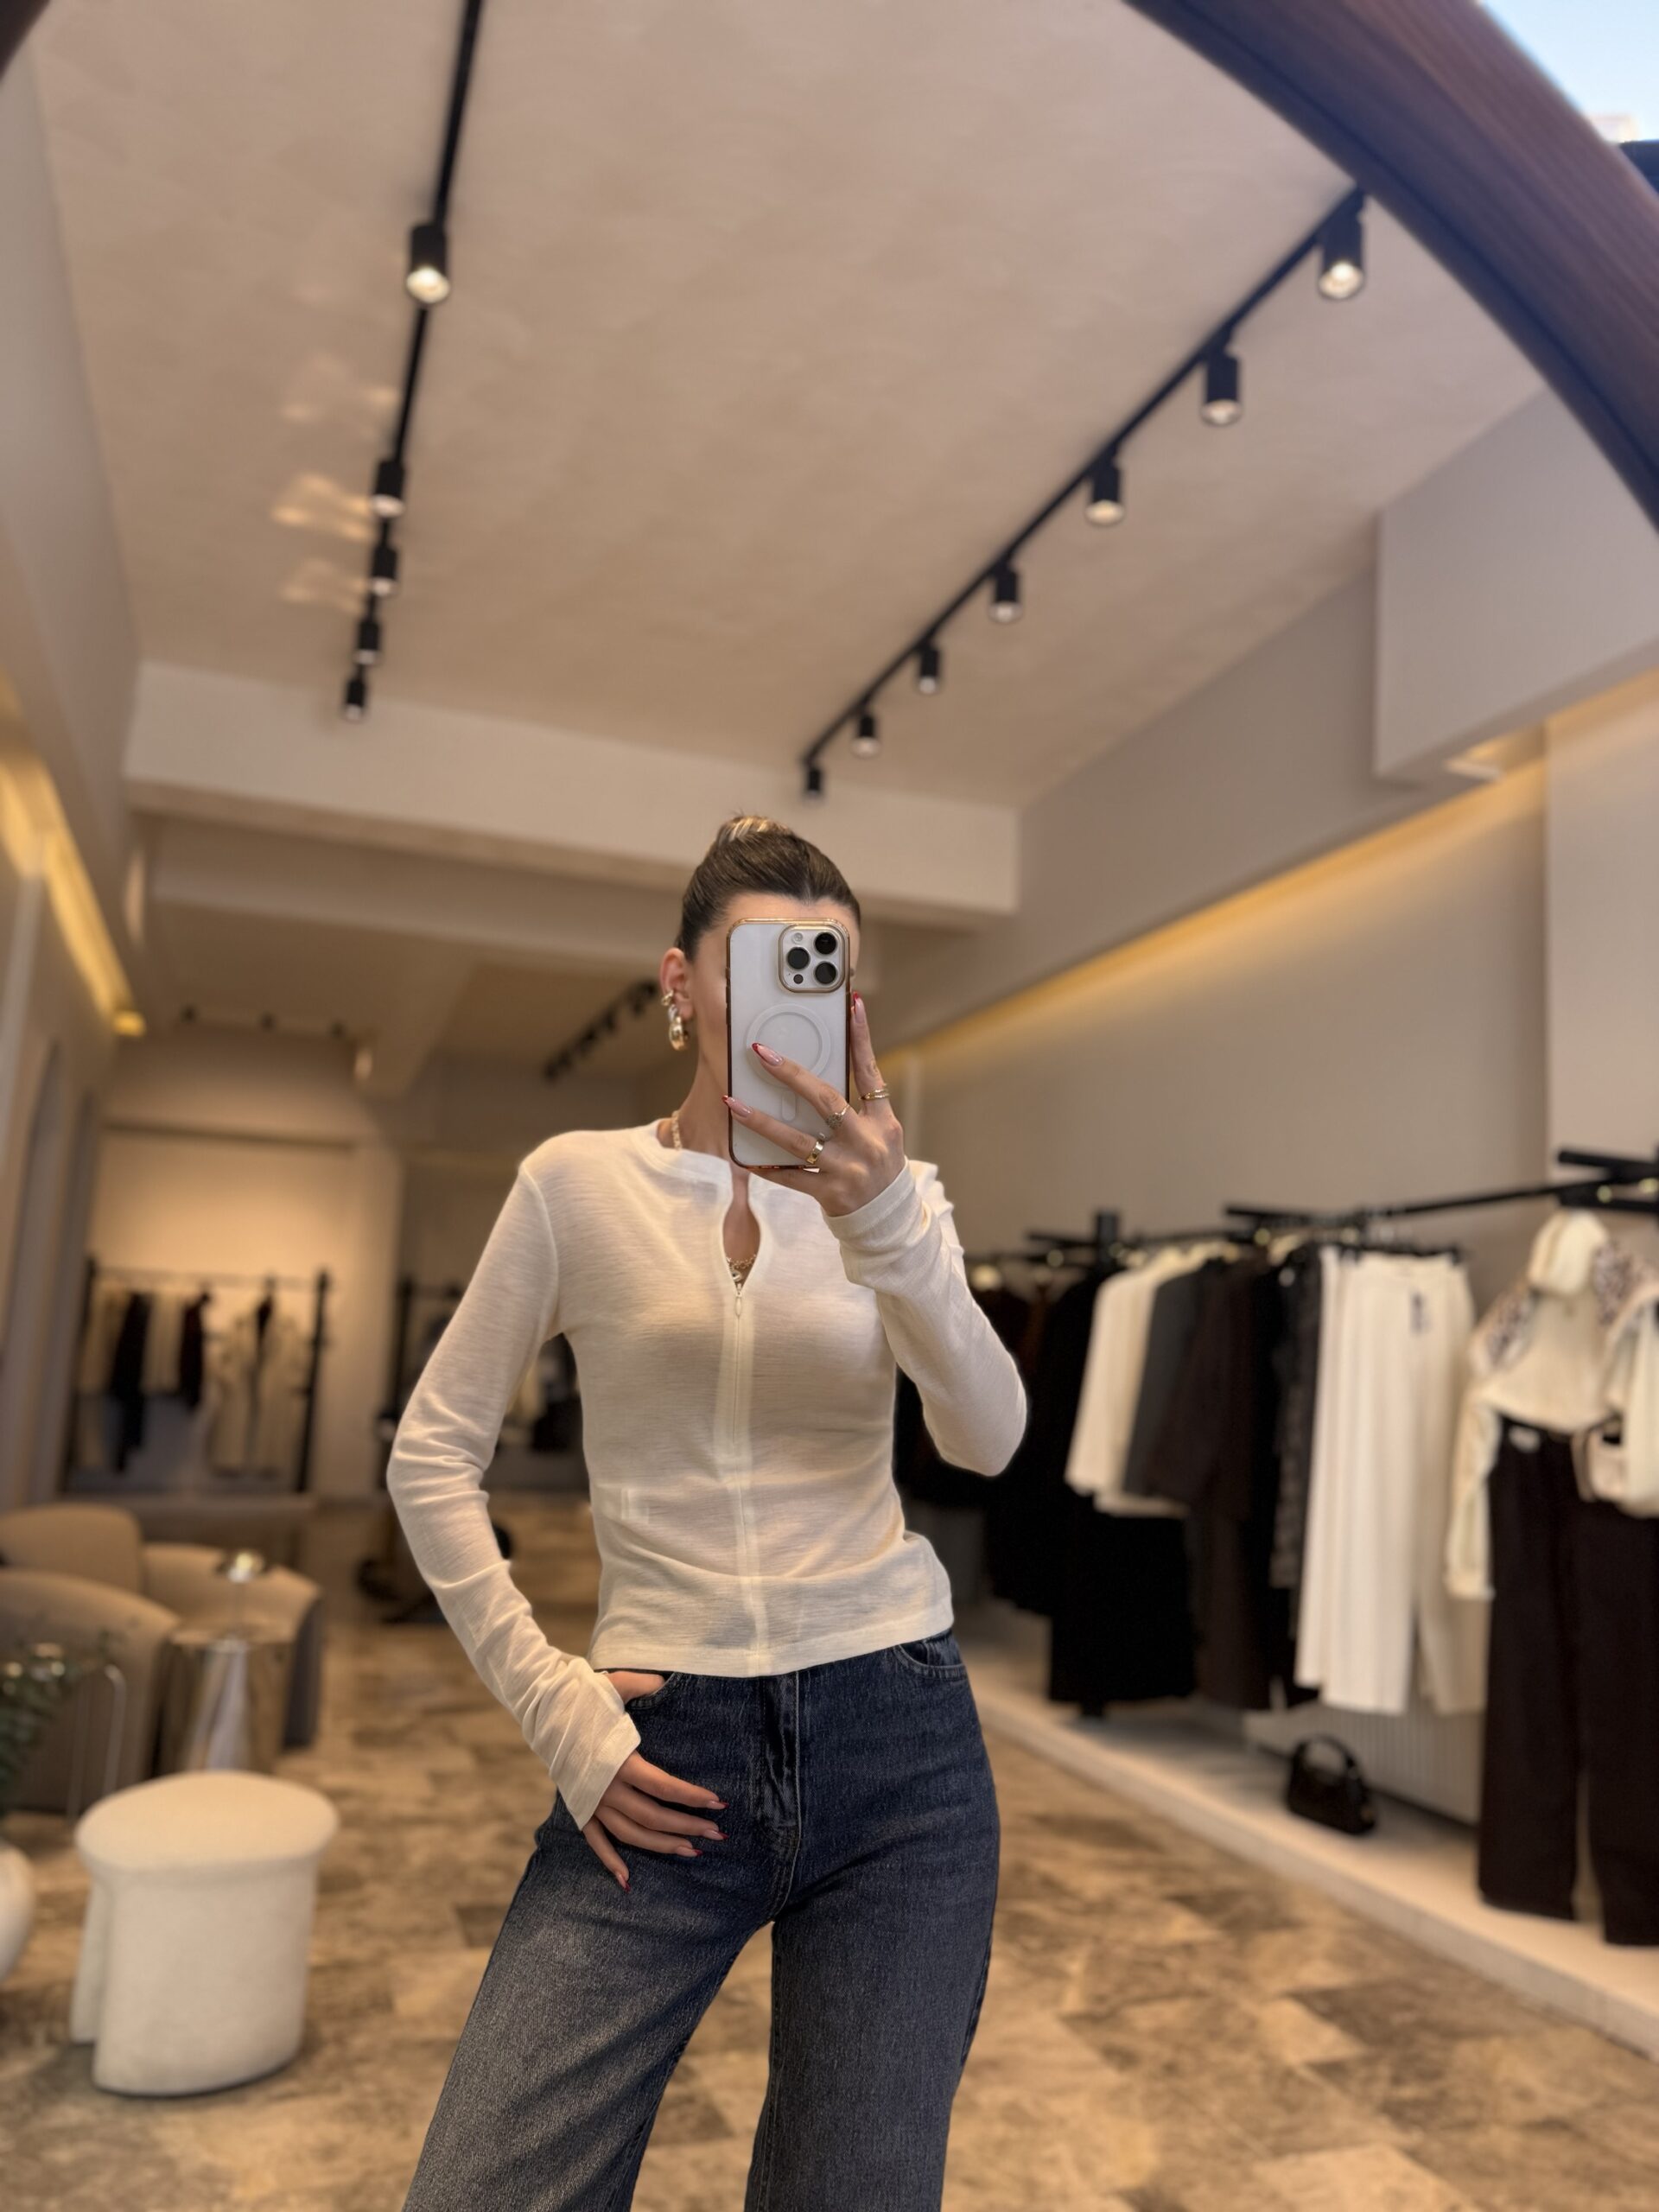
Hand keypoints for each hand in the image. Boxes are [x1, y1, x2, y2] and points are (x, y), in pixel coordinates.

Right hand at [583, 1669, 726, 1889]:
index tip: (719, 1803)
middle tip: (716, 1834)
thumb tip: (669, 1681)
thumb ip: (645, 1683)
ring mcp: (592, 1801)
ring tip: (691, 1851)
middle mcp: (607, 1787)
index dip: (693, 1797)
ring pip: (631, 1834)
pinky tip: (627, 1880)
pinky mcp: (580, 1807)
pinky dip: (610, 1861)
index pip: (664, 1787)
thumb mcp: (616, 1684)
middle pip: (653, 1817)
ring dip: (661, 1846)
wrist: (543, 1709)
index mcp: (619, 1760)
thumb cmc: (583, 1696)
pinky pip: (595, 1841)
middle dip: (687, 1827)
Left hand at [724, 991, 905, 1216]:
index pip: (870, 1072)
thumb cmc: (879, 1168)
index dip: (861, 1037)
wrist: (888, 1220)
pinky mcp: (830, 1193)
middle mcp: (867, 1142)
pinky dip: (767, 1166)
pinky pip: (790, 1177)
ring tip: (733, 1102)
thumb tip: (819, 1072)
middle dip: (791, 1075)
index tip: (850, 1004)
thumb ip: (857, 1107)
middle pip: (826, 1100)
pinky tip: (743, 1155)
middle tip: (761, 1052)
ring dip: (762, 1121)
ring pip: (798, 1140)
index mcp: (883, 1122)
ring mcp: (847, 1169)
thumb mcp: (881, 1134)